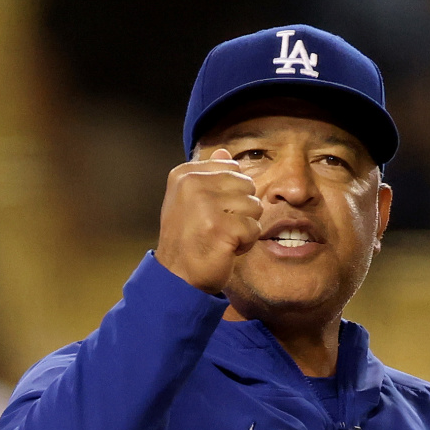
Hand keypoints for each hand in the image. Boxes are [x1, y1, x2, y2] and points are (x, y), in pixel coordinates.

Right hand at [156, 149, 262, 294]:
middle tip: (217, 228)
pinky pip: (254, 228)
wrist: (176, 277)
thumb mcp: (190, 200)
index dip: (229, 194)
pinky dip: (245, 243)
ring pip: (254, 206)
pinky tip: (226, 249)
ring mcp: (206, 205)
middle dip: (240, 210)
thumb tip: (225, 152)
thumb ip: (209, 174)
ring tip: (221, 238)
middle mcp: (192, 185)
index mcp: (184, 174)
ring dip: (244, 227)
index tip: (208, 212)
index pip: (232, 168)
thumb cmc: (187, 239)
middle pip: (247, 185)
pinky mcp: (221, 228)